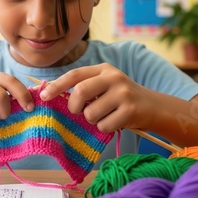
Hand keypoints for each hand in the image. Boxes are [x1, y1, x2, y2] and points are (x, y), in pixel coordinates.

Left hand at [39, 63, 157, 132]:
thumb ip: (84, 87)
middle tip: (78, 112)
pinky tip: (115, 122)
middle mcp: (113, 77)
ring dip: (92, 120)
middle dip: (74, 107)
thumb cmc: (120, 99)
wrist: (153, 107)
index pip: (74, 74)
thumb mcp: (104, 86)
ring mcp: (123, 93)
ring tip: (104, 116)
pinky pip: (104, 125)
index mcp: (103, 69)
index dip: (56, 85)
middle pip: (80, 92)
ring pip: (90, 113)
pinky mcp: (130, 110)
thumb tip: (51, 94)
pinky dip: (105, 128)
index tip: (44, 96)